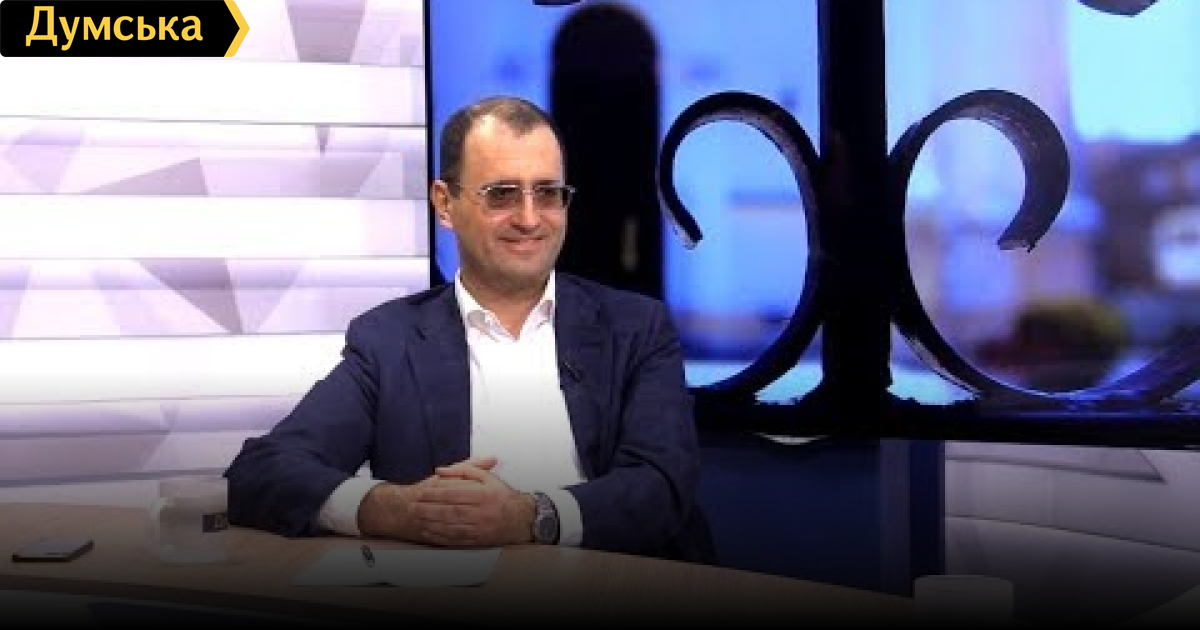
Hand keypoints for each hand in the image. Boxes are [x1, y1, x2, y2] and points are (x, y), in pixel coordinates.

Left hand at [408, 458, 532, 547]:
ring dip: (431, 523)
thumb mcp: (486, 477)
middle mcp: (482, 513)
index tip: (421, 491)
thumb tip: (440, 470)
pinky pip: (456, 540)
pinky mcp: (478, 541)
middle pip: (450, 511)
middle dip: (428, 508)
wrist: (521, 519)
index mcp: (484, 494)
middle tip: (413, 505)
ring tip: (417, 517)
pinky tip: (428, 531)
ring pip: (451, 527)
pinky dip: (440, 537)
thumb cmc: (500, 495)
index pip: (454, 493)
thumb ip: (463, 469)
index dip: (435, 493)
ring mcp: (480, 529)